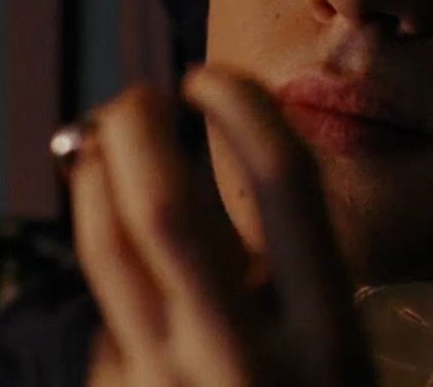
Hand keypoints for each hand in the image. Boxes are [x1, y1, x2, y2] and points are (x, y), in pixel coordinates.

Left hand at [69, 67, 372, 386]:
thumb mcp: (338, 349)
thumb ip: (287, 270)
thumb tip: (209, 160)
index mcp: (326, 336)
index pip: (282, 181)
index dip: (240, 104)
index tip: (209, 75)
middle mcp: (241, 360)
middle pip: (162, 204)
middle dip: (137, 127)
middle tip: (137, 99)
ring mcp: (168, 385)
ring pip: (106, 247)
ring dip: (94, 177)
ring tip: (100, 148)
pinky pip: (103, 310)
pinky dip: (114, 277)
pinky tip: (130, 280)